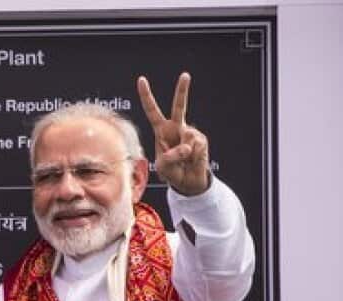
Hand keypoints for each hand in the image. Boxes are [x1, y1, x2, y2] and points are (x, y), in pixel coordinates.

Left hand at [136, 73, 210, 195]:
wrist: (189, 182)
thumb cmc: (172, 172)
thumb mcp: (163, 166)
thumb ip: (170, 156)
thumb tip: (186, 147)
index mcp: (161, 131)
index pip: (152, 111)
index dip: (146, 96)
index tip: (141, 80)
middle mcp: (177, 128)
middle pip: (179, 107)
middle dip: (183, 90)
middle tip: (185, 75)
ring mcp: (190, 133)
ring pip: (184, 140)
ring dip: (181, 155)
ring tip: (182, 161)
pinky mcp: (201, 140)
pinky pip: (194, 147)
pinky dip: (191, 156)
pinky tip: (191, 160)